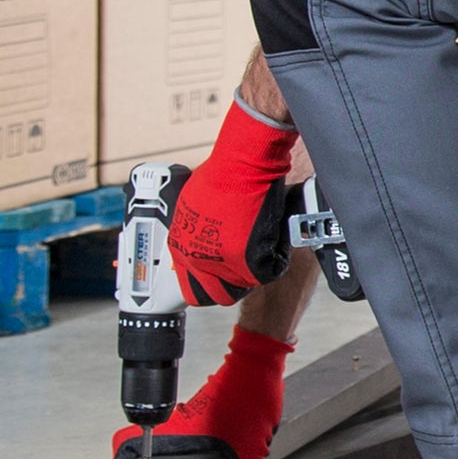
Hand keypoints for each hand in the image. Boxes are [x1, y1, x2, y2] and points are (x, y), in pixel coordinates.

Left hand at [167, 101, 297, 306]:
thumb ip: (196, 229)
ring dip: (253, 272)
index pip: (190, 285)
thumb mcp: (192, 205)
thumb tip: (205, 237)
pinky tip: (276, 241)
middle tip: (244, 268)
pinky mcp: (247, 261)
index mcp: (181, 247)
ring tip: (262, 250)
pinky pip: (268, 272)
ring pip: (242, 287)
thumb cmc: (221, 174)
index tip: (220, 272)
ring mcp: (222, 263)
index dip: (209, 280)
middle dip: (231, 284)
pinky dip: (276, 258)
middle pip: (214, 295)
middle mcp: (197, 259)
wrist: (241, 163)